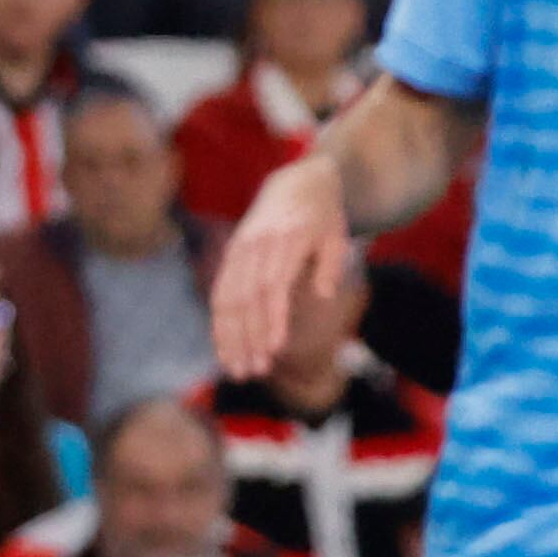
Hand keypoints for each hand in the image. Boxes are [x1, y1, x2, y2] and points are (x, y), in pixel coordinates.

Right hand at [214, 154, 355, 377]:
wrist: (297, 184)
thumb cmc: (324, 218)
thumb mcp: (337, 237)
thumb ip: (329, 265)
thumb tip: (322, 295)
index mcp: (285, 240)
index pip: (274, 286)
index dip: (272, 318)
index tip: (274, 348)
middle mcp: (256, 246)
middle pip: (246, 298)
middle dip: (247, 337)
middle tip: (254, 372)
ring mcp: (240, 250)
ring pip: (227, 299)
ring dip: (229, 337)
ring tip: (237, 370)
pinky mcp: (232, 256)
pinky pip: (221, 293)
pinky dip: (220, 322)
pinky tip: (224, 349)